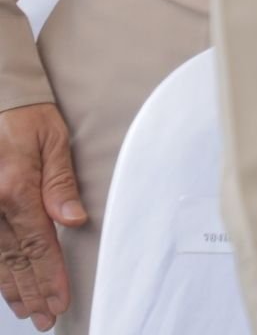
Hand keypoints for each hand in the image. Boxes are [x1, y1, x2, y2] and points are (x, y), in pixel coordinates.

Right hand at [0, 103, 82, 330]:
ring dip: (12, 288)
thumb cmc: (27, 117)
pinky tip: (5, 288)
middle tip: (46, 319)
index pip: (38, 244)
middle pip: (15, 259)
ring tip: (28, 311)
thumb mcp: (53, 140)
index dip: (51, 276)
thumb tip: (74, 221)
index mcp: (16, 189)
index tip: (61, 301)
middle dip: (32, 292)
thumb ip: (61, 182)